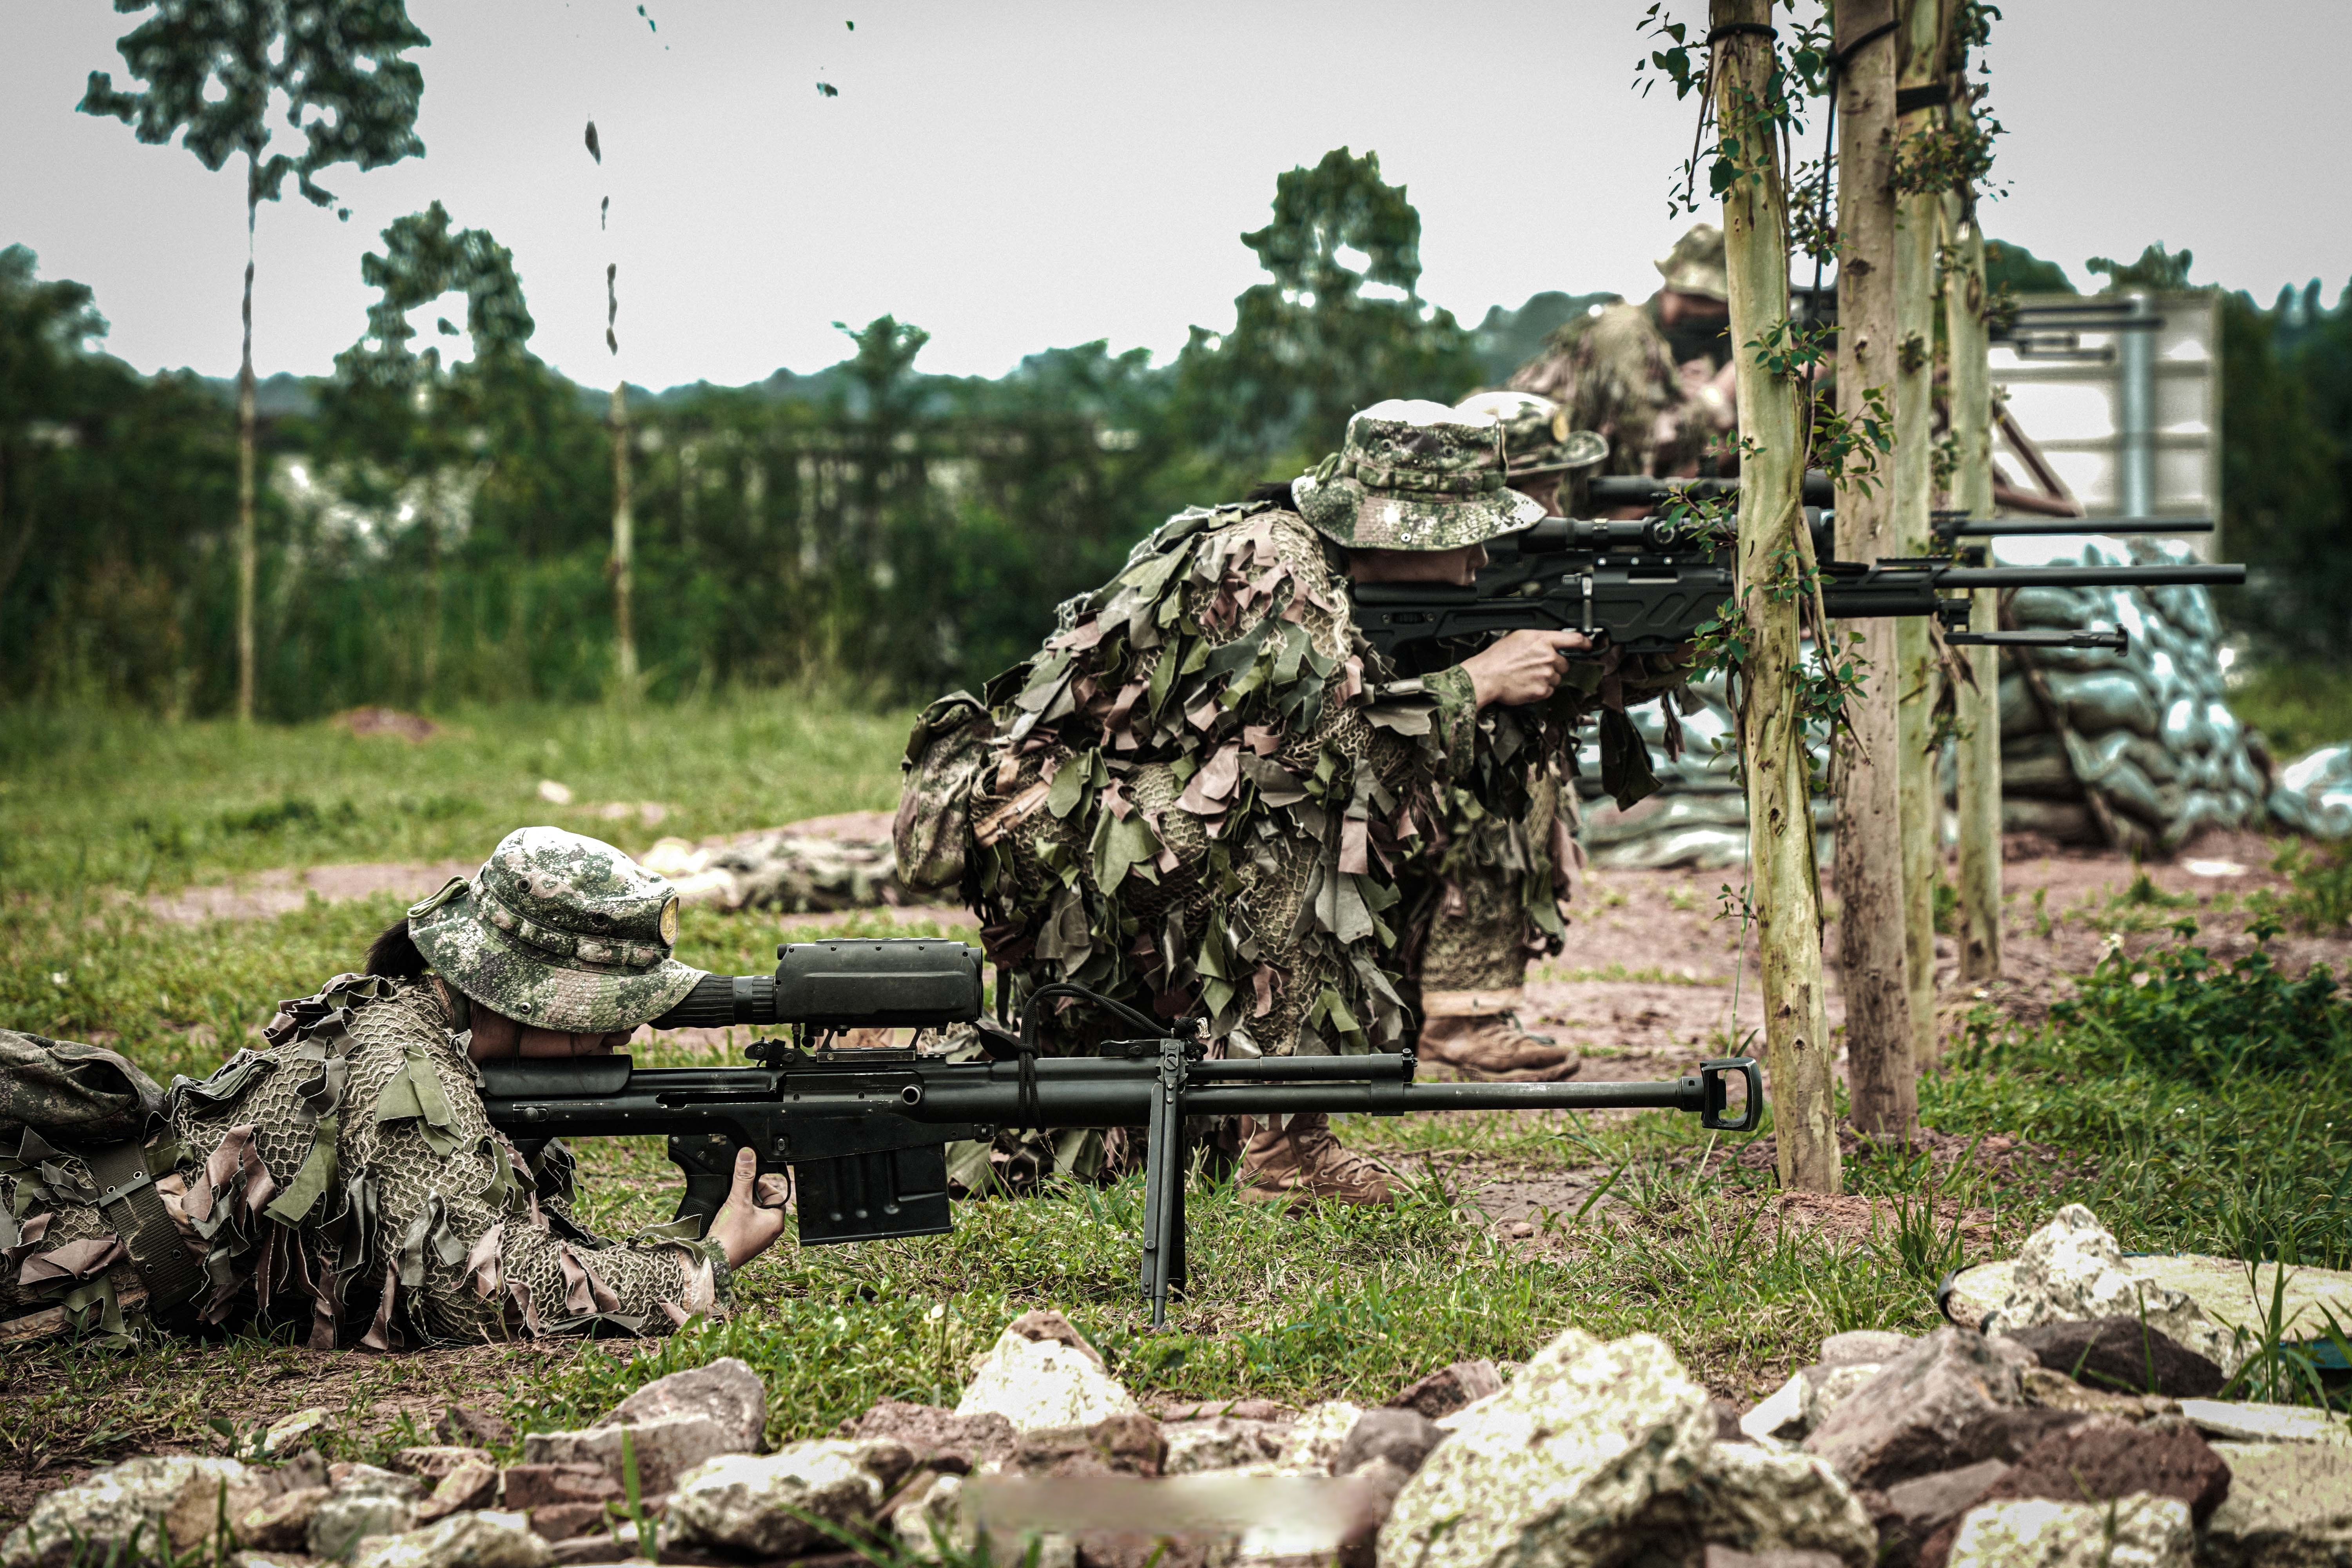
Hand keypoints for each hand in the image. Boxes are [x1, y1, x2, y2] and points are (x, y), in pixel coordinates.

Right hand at [706, 1147, 790, 1267]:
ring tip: (731, 1209)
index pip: (776, 1195)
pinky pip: (745, 1225)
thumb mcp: (738, 1200)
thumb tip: (747, 1155)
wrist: (713, 1259)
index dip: (762, 1186)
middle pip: (764, 1203)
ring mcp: (758, 1239)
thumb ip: (743, 1176)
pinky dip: (737, 1219)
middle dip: (750, 1197)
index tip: (748, 1184)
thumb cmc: (730, 1236)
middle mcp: (770, 1232)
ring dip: (742, 1207)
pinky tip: (727, 1219)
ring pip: (753, 1214)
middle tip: (737, 1198)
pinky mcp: (745, 1243)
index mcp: (775, 1222)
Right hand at [1461, 629, 1593, 707]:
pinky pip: (1549, 690)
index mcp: (1543, 640)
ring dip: (1547, 678)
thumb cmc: (1498, 657)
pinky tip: (1527, 685)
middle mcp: (1548, 656)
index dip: (1584, 643)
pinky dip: (1541, 690)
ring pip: (1557, 678)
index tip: (1588, 645)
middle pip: (1565, 663)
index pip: (1574, 639)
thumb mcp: (1519, 637)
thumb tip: (1551, 641)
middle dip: (1555, 666)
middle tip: (1537, 667)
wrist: (1486, 676)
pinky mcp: (1542, 690)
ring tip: (1529, 676)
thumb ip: (1539, 638)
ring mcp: (1547, 674)